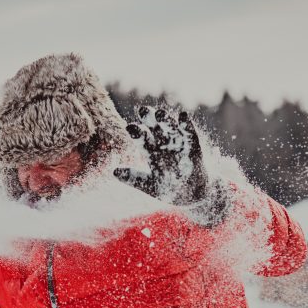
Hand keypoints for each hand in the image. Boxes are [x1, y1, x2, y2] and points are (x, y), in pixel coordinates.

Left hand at [114, 106, 228, 225]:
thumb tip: (113, 171)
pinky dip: (187, 125)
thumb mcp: (148, 184)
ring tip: (160, 113)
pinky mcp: (193, 149)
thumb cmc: (168, 189)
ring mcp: (179, 145)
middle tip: (143, 110)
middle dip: (149, 119)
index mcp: (152, 151)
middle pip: (155, 128)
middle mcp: (164, 144)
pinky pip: (190, 135)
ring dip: (167, 121)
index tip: (129, 127)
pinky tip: (182, 115)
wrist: (191, 197)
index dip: (137, 132)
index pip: (142, 138)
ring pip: (171, 129)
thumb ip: (133, 177)